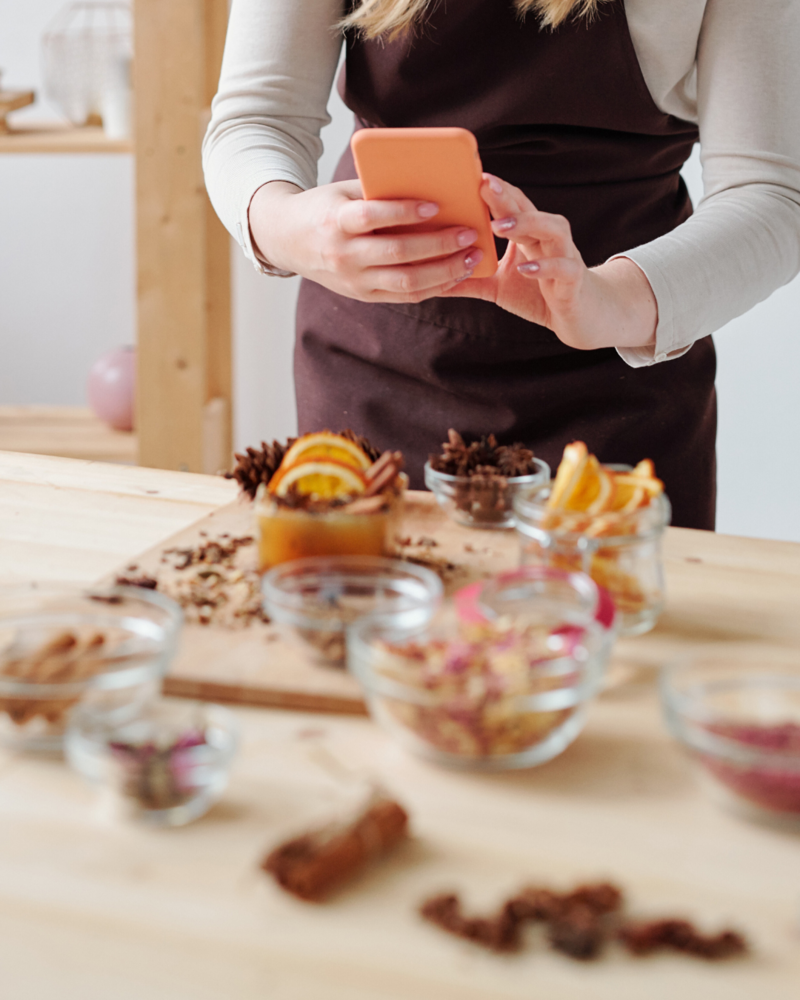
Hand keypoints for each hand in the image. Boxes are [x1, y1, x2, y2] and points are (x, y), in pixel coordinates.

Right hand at [248, 180, 481, 302]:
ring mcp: (354, 281)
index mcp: (336, 222)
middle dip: (439, 245)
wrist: (286, 241)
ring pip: (406, 282)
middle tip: (469, 234)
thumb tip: (427, 184)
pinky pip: (405, 296)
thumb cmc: (323, 209)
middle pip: (398, 254)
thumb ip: (378, 192)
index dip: (404, 212)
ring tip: (471, 258)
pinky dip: (434, 287)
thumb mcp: (342, 193)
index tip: (435, 206)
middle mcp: (344, 255)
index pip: (372, 217)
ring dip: (444, 272)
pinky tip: (455, 275)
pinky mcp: (362, 296)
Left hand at [442, 174, 657, 350]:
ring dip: (525, 224)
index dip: (494, 190)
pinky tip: (525, 268)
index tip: (469, 177)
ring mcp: (564, 255)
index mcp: (530, 233)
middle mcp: (548, 237)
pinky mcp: (574, 279)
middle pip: (528, 209)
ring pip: (550, 229)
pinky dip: (544, 266)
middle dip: (505, 197)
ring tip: (499, 225)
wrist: (580, 318)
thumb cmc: (539, 295)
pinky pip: (562, 267)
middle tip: (483, 185)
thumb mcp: (498, 287)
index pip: (512, 204)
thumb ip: (469, 280)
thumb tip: (432, 279)